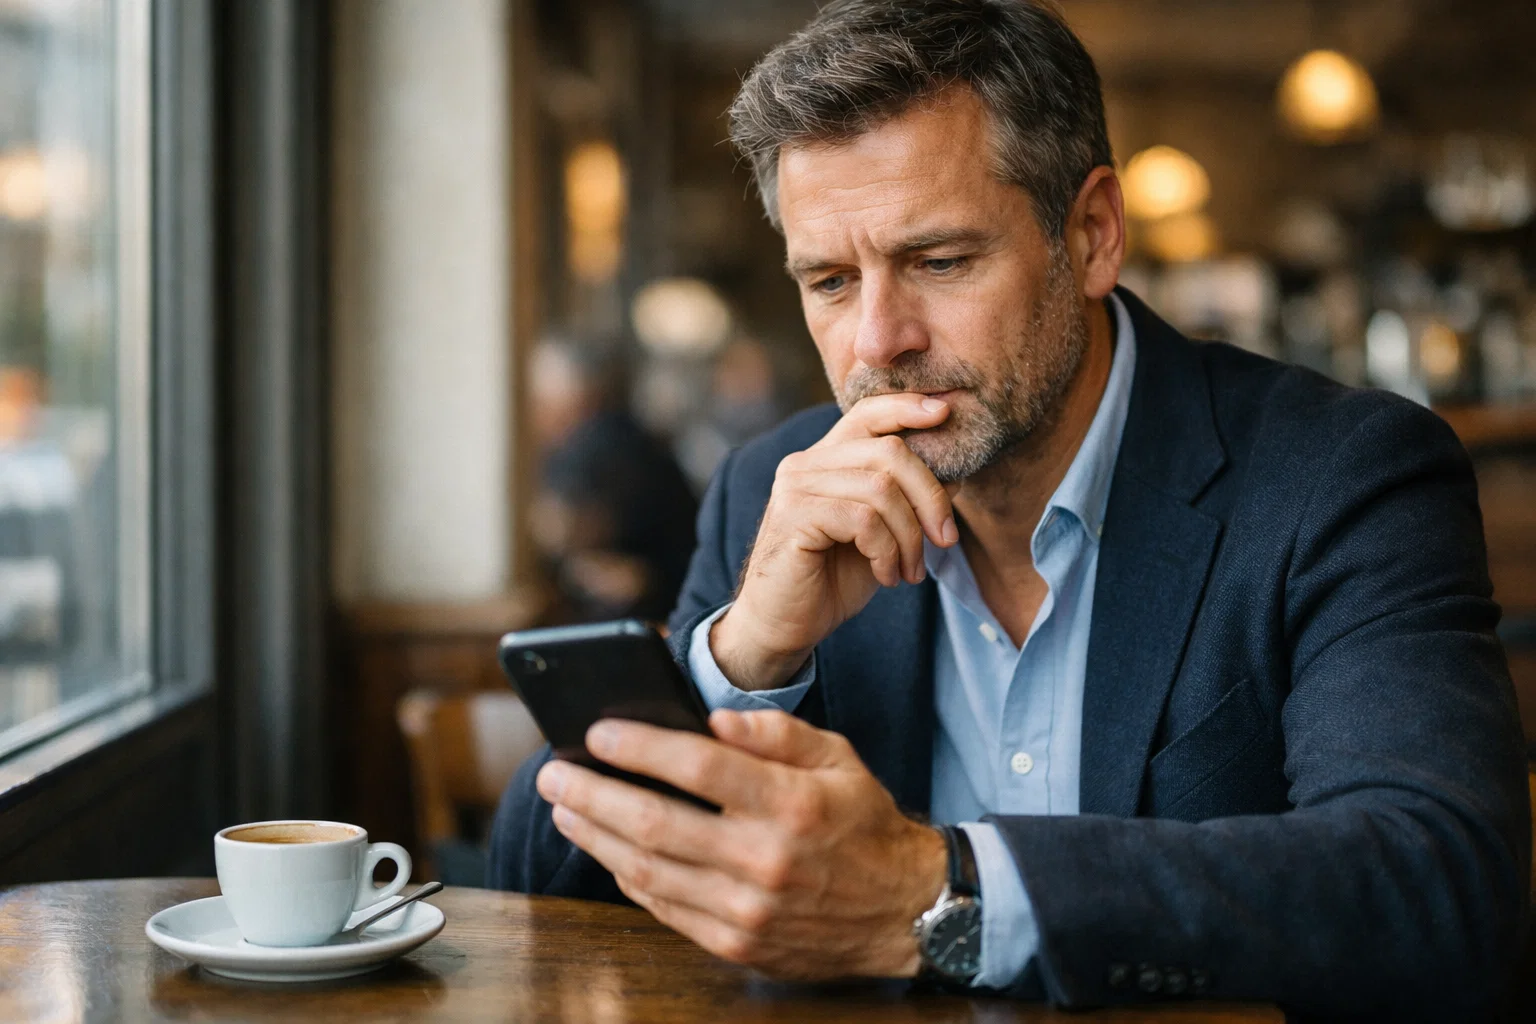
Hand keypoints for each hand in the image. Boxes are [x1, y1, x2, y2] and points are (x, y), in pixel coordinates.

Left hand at [535, 709, 947, 978]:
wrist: (904, 913)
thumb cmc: (863, 824)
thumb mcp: (838, 759)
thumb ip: (776, 733)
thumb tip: (713, 717)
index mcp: (792, 804)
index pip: (699, 768)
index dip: (641, 746)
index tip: (598, 730)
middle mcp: (766, 860)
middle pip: (655, 822)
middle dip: (592, 793)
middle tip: (553, 772)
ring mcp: (748, 910)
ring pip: (648, 870)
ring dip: (595, 836)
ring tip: (565, 808)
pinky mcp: (737, 943)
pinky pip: (664, 908)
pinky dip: (627, 876)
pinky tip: (607, 849)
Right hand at [714, 394, 960, 689]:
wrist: (783, 627)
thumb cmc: (831, 579)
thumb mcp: (882, 533)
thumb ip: (906, 498)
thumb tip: (956, 469)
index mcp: (825, 459)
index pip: (868, 413)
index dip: (908, 406)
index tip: (946, 413)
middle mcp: (805, 464)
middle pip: (888, 451)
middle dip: (930, 497)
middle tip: (945, 540)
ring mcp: (795, 487)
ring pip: (881, 488)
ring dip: (909, 537)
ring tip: (909, 570)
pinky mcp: (793, 517)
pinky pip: (863, 520)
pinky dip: (886, 551)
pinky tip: (886, 576)